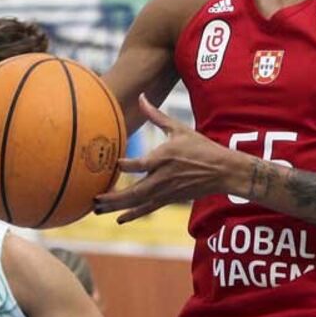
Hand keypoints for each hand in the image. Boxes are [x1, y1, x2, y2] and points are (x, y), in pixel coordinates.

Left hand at [92, 94, 235, 223]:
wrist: (222, 170)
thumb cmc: (201, 147)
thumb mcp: (178, 129)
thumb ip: (156, 116)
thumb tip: (142, 97)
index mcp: (163, 158)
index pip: (137, 164)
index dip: (123, 165)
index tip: (112, 163)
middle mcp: (161, 178)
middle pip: (132, 191)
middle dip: (111, 197)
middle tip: (93, 198)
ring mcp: (165, 191)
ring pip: (136, 202)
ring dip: (116, 207)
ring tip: (97, 209)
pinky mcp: (169, 199)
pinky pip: (148, 208)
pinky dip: (133, 214)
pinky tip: (120, 219)